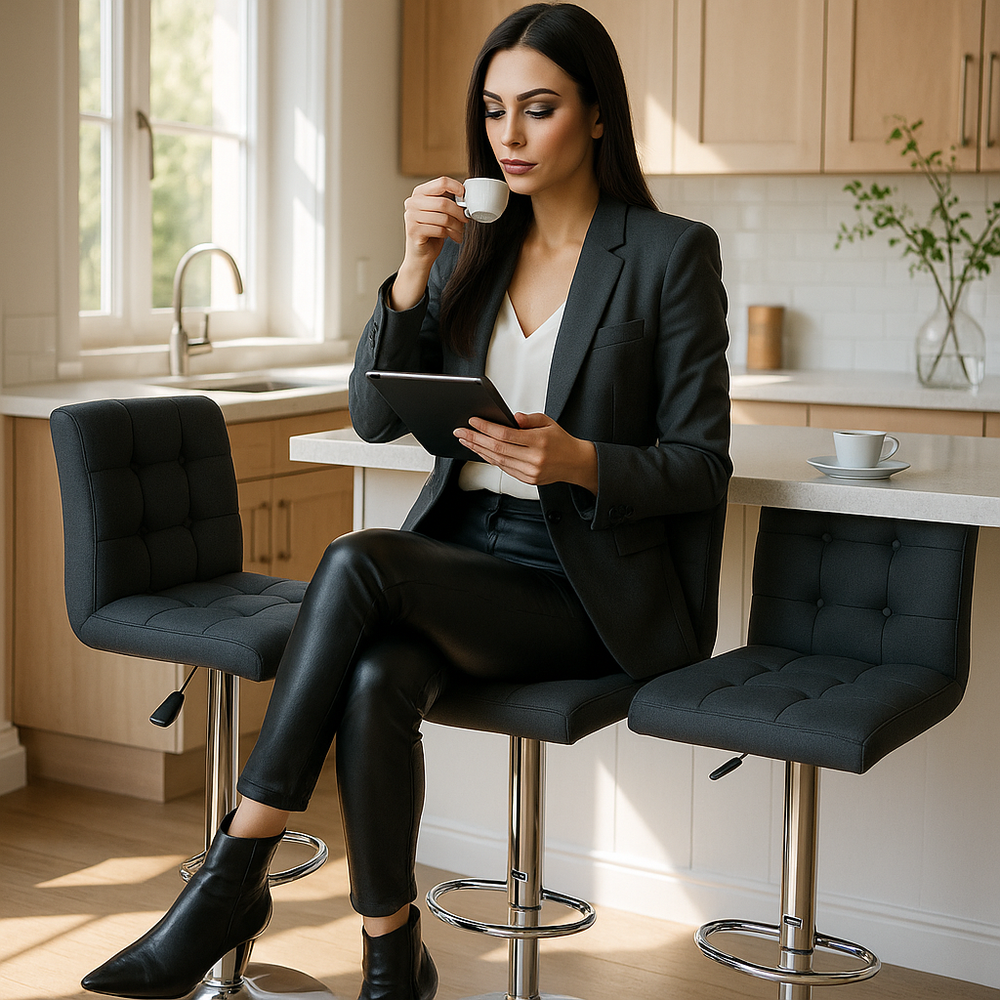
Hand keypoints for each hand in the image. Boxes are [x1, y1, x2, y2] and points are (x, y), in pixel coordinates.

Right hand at [391, 177, 468, 309]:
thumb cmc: (432, 232)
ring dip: (456, 226)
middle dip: (459, 212)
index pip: (441, 182)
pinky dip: (450, 235)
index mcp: (419, 193)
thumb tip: (466, 195)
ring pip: (443, 217)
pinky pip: (439, 230)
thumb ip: (446, 201)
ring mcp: (411, 217)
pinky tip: (453, 237)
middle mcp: (412, 203)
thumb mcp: (439, 212)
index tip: (465, 196)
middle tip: (466, 219)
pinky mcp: (414, 231)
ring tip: (460, 231)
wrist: (420, 256)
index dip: (457, 187)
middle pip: (443, 202)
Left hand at [454, 412, 598, 493]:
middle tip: (461, 432)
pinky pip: (503, 468)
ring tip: (466, 440)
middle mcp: (534, 458)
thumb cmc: (561, 441)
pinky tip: (480, 451)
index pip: (506, 434)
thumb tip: (510, 417)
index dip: (486, 428)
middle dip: (475, 439)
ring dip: (479, 450)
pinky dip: (489, 458)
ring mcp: (529, 471)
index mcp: (539, 441)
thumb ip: (528, 419)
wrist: (575, 463)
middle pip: (497, 448)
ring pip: (497, 460)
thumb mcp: (547, 422)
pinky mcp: (527, 479)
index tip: (473, 421)